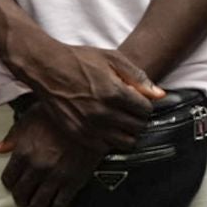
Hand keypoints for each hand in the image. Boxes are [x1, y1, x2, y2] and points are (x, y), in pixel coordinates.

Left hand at [0, 106, 98, 206]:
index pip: (8, 179)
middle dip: (21, 201)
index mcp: (24, 152)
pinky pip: (59, 205)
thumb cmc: (60, 114)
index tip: (14, 187)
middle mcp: (36, 167)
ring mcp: (54, 177)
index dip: (10, 186)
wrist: (90, 118)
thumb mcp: (31, 117)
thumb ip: (14, 135)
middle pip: (21, 194)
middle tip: (25, 202)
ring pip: (38, 204)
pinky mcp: (72, 182)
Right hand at [15, 42, 163, 151]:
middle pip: (138, 127)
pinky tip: (105, 127)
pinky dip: (109, 140)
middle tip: (131, 111)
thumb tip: (160, 95)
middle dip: (139, 119)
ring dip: (128, 132)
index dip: (145, 105)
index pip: (146, 110)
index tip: (138, 101)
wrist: (47, 69)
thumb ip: (138, 77)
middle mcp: (103, 113)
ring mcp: (90, 126)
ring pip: (125, 142)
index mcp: (114, 92)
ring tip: (121, 121)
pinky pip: (105, 148)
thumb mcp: (112, 59)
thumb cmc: (80, 60)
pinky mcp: (78, 135)